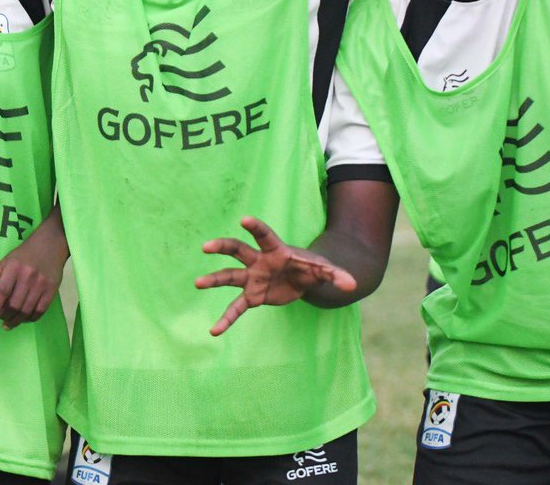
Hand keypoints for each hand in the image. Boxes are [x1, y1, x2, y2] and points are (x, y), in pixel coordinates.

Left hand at [0, 240, 64, 329]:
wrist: (50, 245)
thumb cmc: (24, 254)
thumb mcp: (5, 261)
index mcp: (14, 269)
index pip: (2, 292)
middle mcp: (28, 277)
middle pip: (14, 305)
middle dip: (4, 316)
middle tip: (0, 319)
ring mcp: (41, 285)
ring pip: (26, 310)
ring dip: (16, 321)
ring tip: (9, 323)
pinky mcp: (52, 290)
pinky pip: (40, 311)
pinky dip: (30, 318)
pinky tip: (24, 318)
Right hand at [196, 216, 355, 336]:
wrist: (304, 280)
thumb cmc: (311, 268)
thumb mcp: (324, 270)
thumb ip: (335, 275)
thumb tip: (352, 285)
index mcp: (276, 250)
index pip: (264, 236)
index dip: (256, 227)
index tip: (244, 219)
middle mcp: (259, 261)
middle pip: (238, 250)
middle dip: (223, 246)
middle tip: (206, 246)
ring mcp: (253, 278)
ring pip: (230, 276)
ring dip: (214, 280)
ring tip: (197, 283)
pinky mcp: (253, 296)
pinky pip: (236, 308)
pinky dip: (227, 319)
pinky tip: (214, 331)